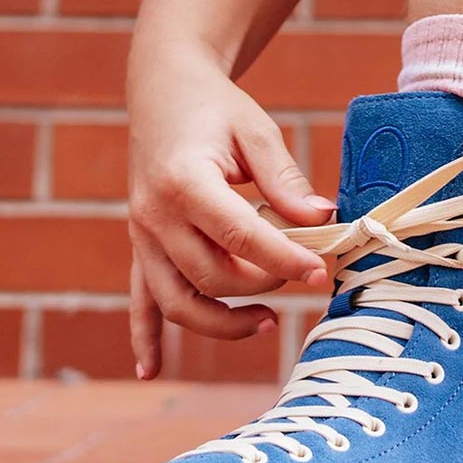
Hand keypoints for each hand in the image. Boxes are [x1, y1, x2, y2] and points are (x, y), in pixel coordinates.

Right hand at [126, 40, 334, 378]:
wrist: (165, 93)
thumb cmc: (217, 109)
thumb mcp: (258, 132)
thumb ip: (286, 179)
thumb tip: (321, 220)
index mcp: (185, 182)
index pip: (240, 236)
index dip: (284, 259)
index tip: (321, 271)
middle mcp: (154, 216)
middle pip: (211, 275)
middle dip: (265, 284)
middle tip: (308, 274)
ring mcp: (142, 236)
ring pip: (177, 300)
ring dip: (221, 323)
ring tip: (269, 323)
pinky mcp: (141, 246)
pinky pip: (141, 299)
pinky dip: (145, 336)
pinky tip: (153, 370)